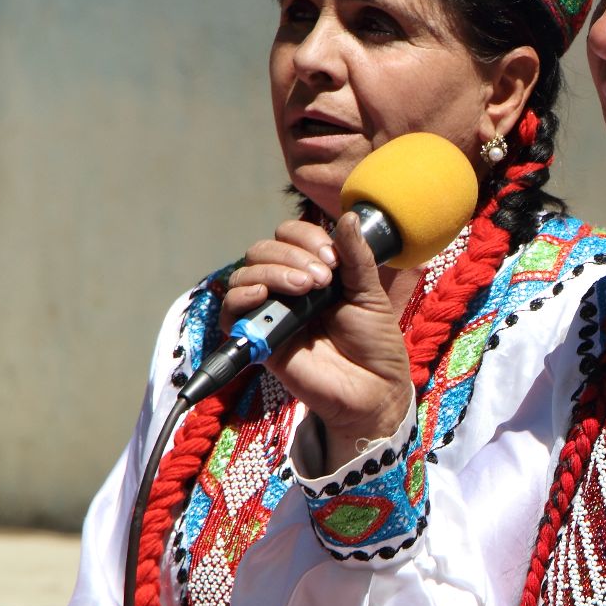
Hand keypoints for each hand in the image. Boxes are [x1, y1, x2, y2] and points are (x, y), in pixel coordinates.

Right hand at [220, 216, 411, 463]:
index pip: (289, 235)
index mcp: (312, 270)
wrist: (374, 389)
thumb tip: (348, 216)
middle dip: (291, 256)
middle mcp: (287, 287)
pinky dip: (241, 297)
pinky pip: (231, 312)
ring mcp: (271, 311)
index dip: (306, 238)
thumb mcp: (370, 293)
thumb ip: (356, 257)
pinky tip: (261, 295)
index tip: (333, 259)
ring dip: (272, 272)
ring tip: (305, 290)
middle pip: (262, 250)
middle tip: (322, 279)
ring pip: (245, 274)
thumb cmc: (375, 342)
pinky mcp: (259, 339)